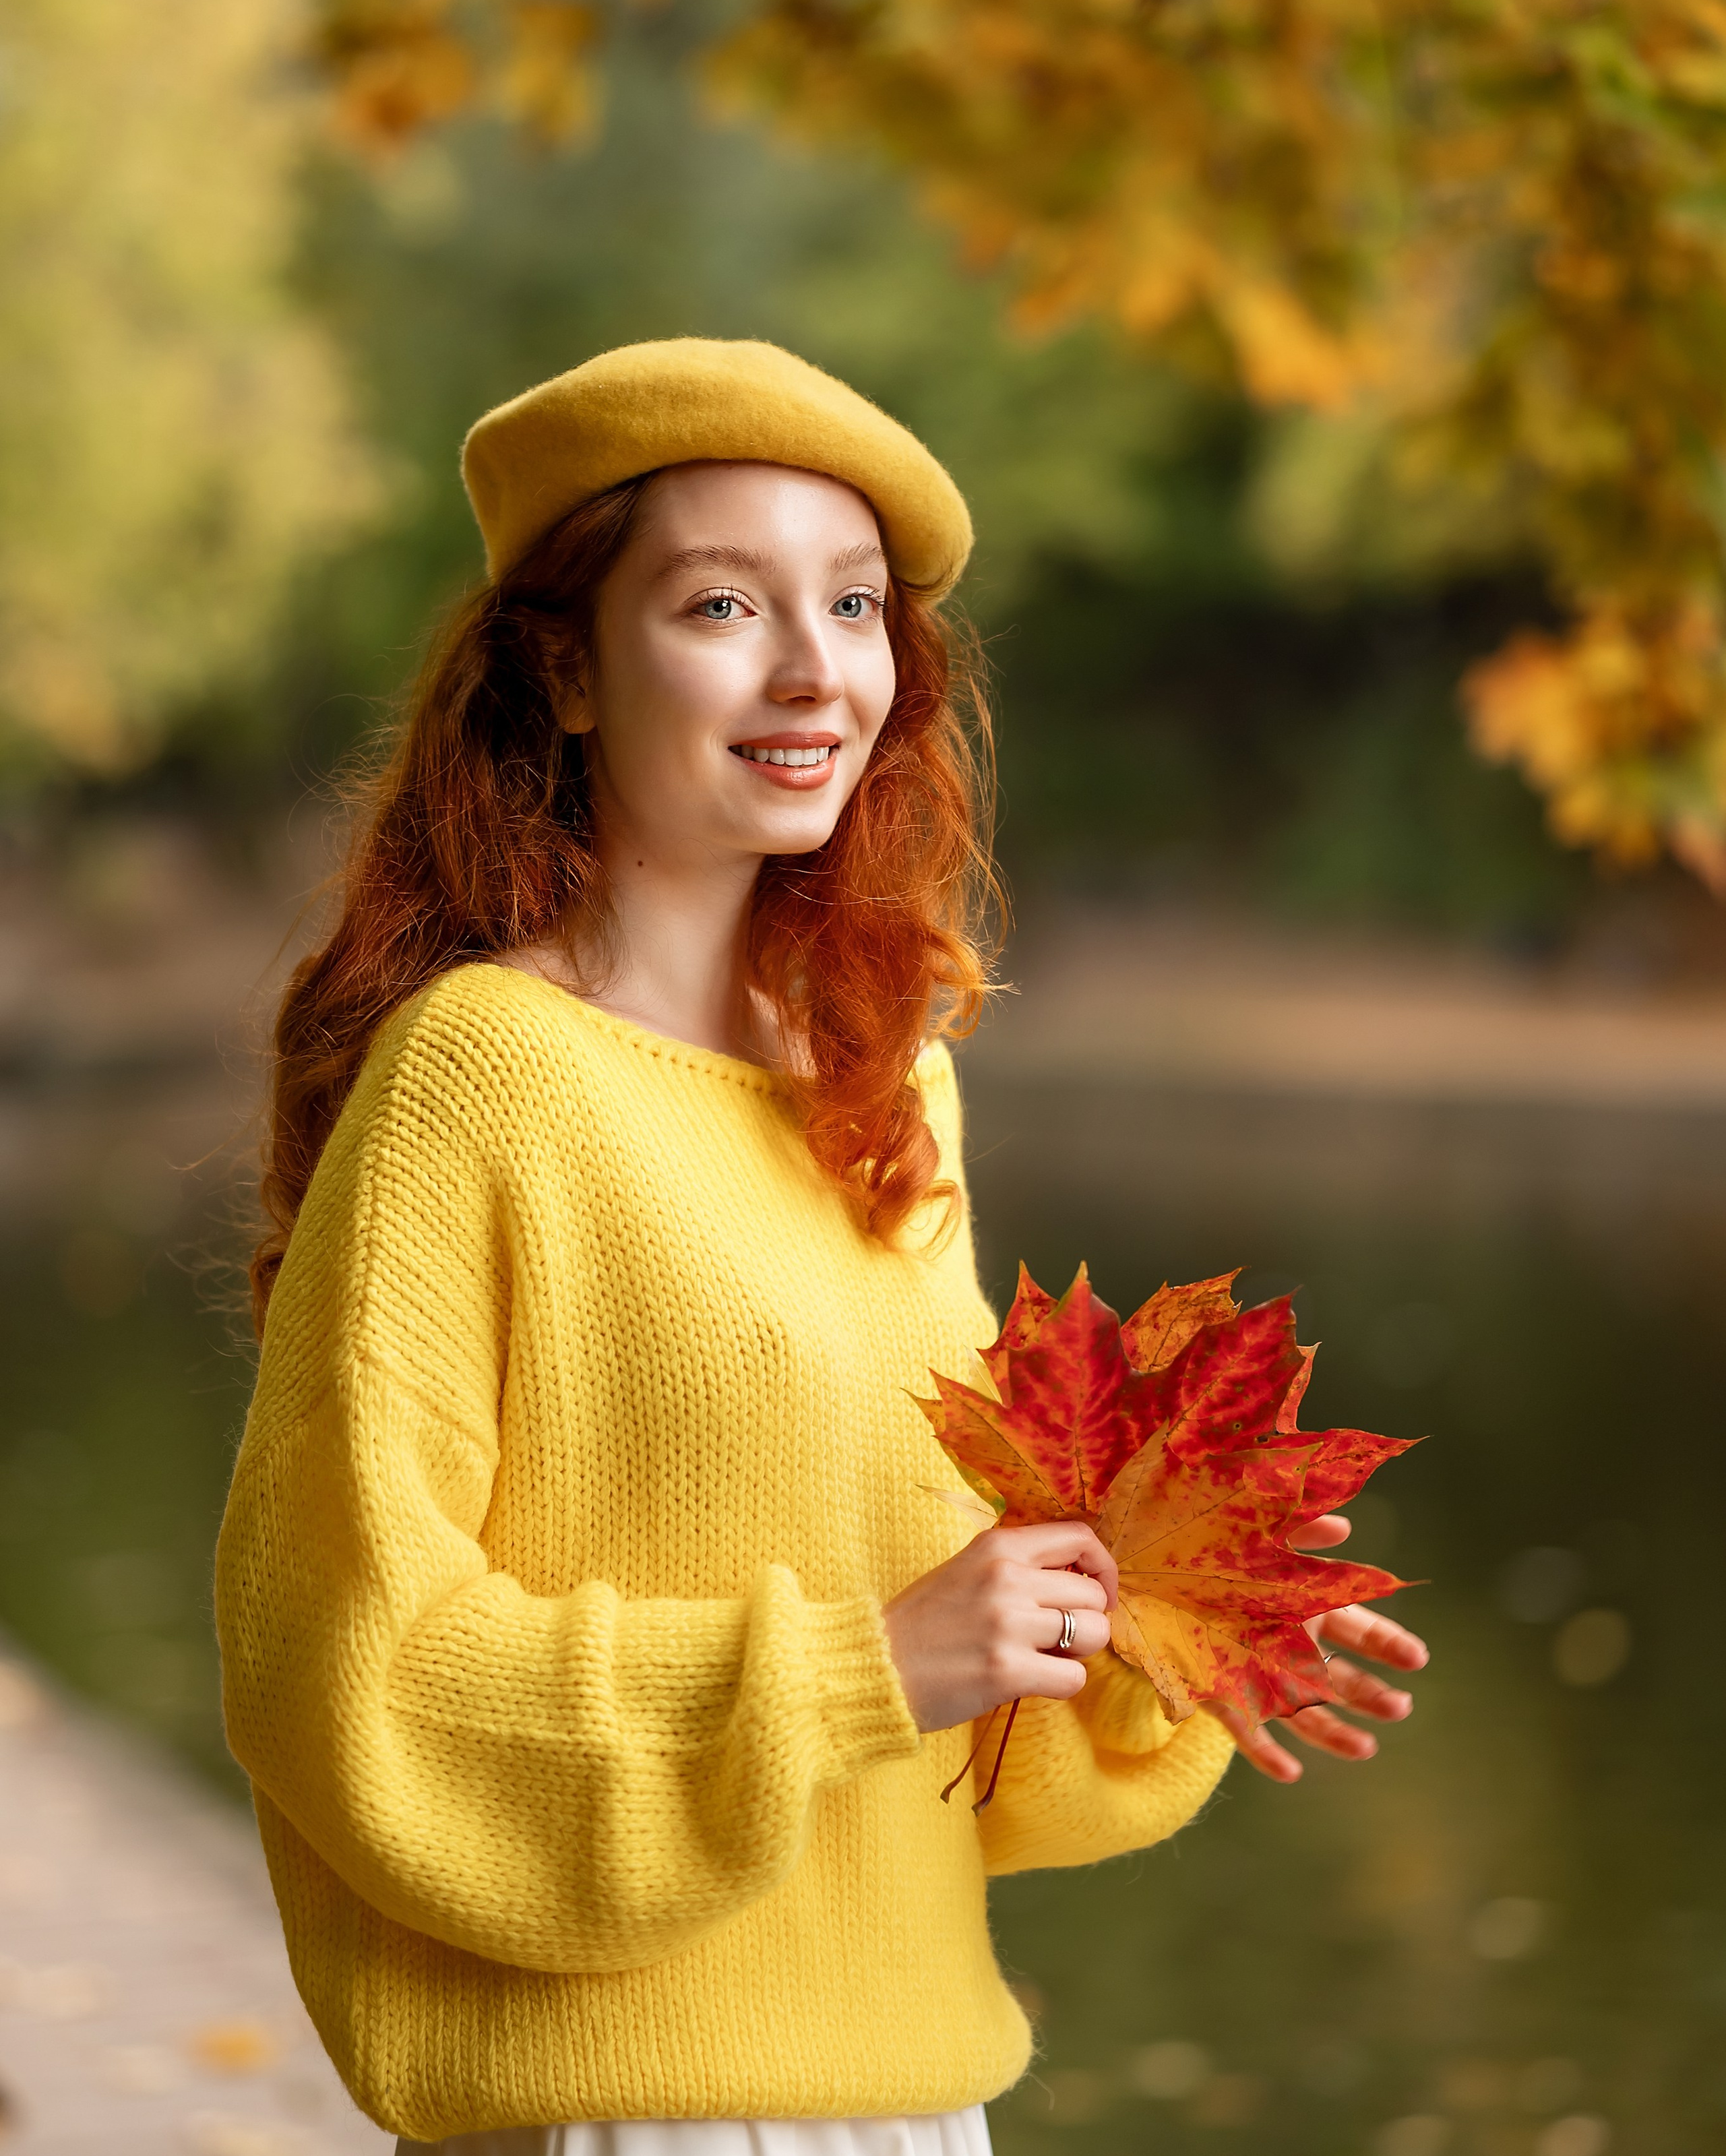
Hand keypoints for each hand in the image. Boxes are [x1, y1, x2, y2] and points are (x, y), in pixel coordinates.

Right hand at [883, 1522, 1116, 1733]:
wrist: (874, 1667)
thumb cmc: (922, 1623)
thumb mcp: (966, 1570)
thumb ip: (1018, 1567)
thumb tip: (1079, 1581)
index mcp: (998, 1546)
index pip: (1079, 1538)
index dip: (1101, 1568)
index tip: (1095, 1593)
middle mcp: (1008, 1577)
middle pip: (1093, 1595)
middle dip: (1086, 1621)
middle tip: (1057, 1638)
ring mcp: (1009, 1623)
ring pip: (1093, 1634)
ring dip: (1077, 1653)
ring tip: (1043, 1658)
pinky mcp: (1007, 1670)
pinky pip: (1074, 1678)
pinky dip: (1061, 1685)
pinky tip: (1031, 1682)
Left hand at [1215, 1512, 1428, 1782]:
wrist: (1141, 1571)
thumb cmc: (1201, 1546)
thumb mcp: (1252, 1531)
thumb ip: (1297, 1530)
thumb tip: (1344, 1526)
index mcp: (1305, 1610)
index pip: (1358, 1630)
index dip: (1387, 1643)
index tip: (1417, 1658)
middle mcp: (1289, 1647)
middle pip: (1340, 1678)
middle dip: (1372, 1693)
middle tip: (1400, 1709)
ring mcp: (1258, 1675)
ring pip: (1306, 1713)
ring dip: (1336, 1732)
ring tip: (1366, 1749)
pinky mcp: (1220, 1696)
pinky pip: (1247, 1731)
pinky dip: (1266, 1754)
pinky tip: (1289, 1773)